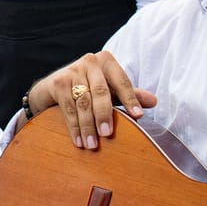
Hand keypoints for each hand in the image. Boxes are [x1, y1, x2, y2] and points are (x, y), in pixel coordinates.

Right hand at [24, 51, 156, 149]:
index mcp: (106, 61)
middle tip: (107, 134)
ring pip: (84, 102)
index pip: (122, 81)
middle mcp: (89, 61)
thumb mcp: (110, 90)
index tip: (138, 116)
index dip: (130, 99)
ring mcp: (72, 70)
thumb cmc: (88, 89)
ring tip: (92, 144)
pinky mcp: (57, 82)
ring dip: (87, 126)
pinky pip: (68, 108)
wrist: (52, 87)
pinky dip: (74, 127)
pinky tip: (79, 140)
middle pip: (101, 92)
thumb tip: (154, 101)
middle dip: (104, 115)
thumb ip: (129, 95)